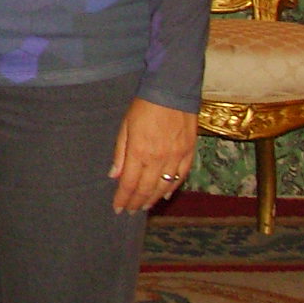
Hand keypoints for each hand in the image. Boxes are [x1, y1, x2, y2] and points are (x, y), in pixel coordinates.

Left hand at [109, 97, 197, 212]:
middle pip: (146, 188)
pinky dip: (173, 187)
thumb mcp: (125, 126)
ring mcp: (176, 157)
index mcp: (139, 152)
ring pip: (164, 186)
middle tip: (131, 211)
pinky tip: (166, 194)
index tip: (118, 208)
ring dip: (154, 198)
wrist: (172, 91)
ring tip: (145, 206)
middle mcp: (158, 158)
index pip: (129, 183)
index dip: (123, 198)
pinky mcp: (189, 152)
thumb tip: (114, 175)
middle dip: (137, 202)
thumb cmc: (144, 106)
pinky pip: (181, 176)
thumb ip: (120, 153)